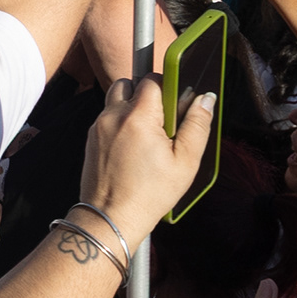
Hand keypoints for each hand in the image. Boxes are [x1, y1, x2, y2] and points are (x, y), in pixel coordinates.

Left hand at [77, 72, 216, 233]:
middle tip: (161, 121)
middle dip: (146, 94)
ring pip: (115, 99)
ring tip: (147, 135)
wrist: (110, 218)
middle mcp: (114, 115)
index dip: (167, 87)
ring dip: (131, 106)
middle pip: (129, 83)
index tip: (175, 105)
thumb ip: (197, 125)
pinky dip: (120, 123)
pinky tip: (132, 148)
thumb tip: (205, 98)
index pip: (152, 80)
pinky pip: (107, 117)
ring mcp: (98, 126)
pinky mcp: (91, 138)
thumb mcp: (185, 162)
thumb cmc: (150, 194)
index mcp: (139, 117)